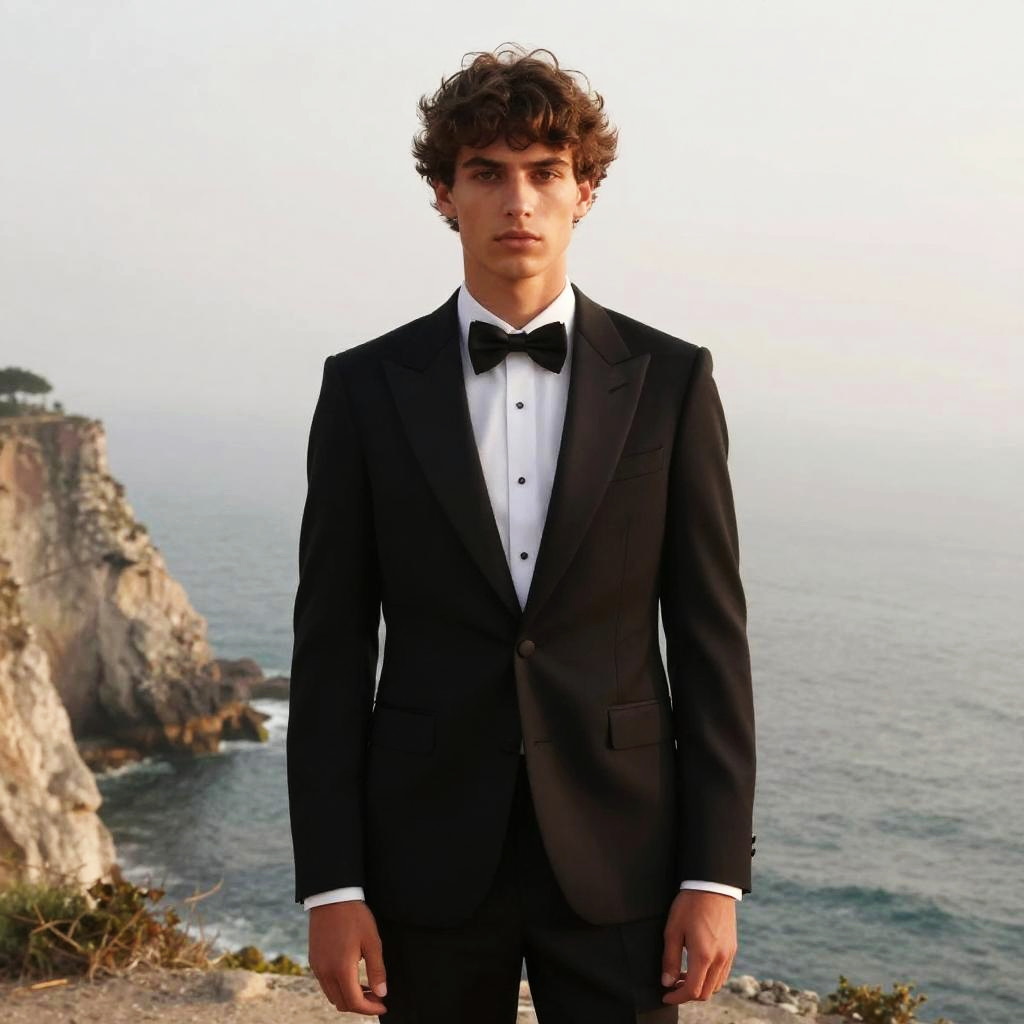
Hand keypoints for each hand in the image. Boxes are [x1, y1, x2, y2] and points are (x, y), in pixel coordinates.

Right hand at [308, 900, 387, 1014]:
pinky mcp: (314, 960)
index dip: (370, 1009)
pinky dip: (339, 987)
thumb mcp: (372, 941)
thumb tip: (381, 993)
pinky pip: (325, 983)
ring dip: (349, 997)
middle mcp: (325, 972)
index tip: (383, 1005)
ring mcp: (317, 967)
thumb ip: (377, 970)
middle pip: (342, 1003)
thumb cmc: (354, 917)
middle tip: (377, 996)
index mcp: (341, 969)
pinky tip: (351, 975)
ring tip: (366, 986)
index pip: (354, 1002)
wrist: (332, 896)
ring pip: (332, 995)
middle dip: (361, 1005)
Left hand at [660, 889, 736, 1004]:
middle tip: (673, 986)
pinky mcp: (732, 949)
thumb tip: (667, 982)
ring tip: (683, 975)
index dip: (677, 997)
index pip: (692, 990)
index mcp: (703, 956)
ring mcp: (728, 955)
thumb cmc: (689, 905)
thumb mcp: (673, 930)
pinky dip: (710, 978)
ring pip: (716, 985)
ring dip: (699, 986)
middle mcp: (719, 959)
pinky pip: (723, 974)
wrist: (712, 886)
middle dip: (687, 994)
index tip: (665, 995)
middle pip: (705, 993)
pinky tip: (697, 966)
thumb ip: (669, 959)